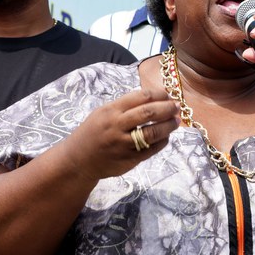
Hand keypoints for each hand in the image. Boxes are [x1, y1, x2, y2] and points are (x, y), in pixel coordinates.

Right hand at [62, 89, 179, 182]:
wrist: (77, 160)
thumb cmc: (94, 132)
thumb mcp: (104, 112)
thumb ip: (126, 105)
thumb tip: (155, 98)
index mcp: (111, 110)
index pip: (141, 96)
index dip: (159, 94)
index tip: (168, 95)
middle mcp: (117, 126)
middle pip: (149, 113)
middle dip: (167, 108)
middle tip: (177, 106)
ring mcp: (123, 144)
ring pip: (153, 132)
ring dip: (169, 125)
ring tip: (176, 121)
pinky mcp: (129, 160)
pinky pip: (151, 149)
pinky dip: (162, 141)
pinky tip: (166, 137)